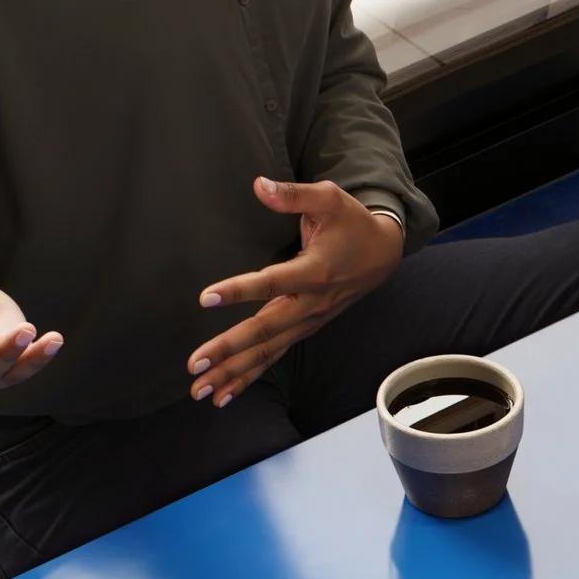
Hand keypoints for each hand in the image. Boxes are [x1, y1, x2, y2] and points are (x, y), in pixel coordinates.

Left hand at [189, 177, 404, 405]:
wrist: (383, 253)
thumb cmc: (352, 223)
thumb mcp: (329, 198)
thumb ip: (292, 194)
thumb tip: (258, 185)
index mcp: (314, 271)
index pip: (272, 282)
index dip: (239, 290)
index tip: (206, 297)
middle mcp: (311, 303)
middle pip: (265, 331)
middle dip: (229, 349)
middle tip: (195, 363)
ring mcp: (308, 321)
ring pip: (268, 352)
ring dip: (233, 373)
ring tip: (201, 391)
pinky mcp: (304, 328)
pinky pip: (274, 356)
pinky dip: (249, 376)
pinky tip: (224, 392)